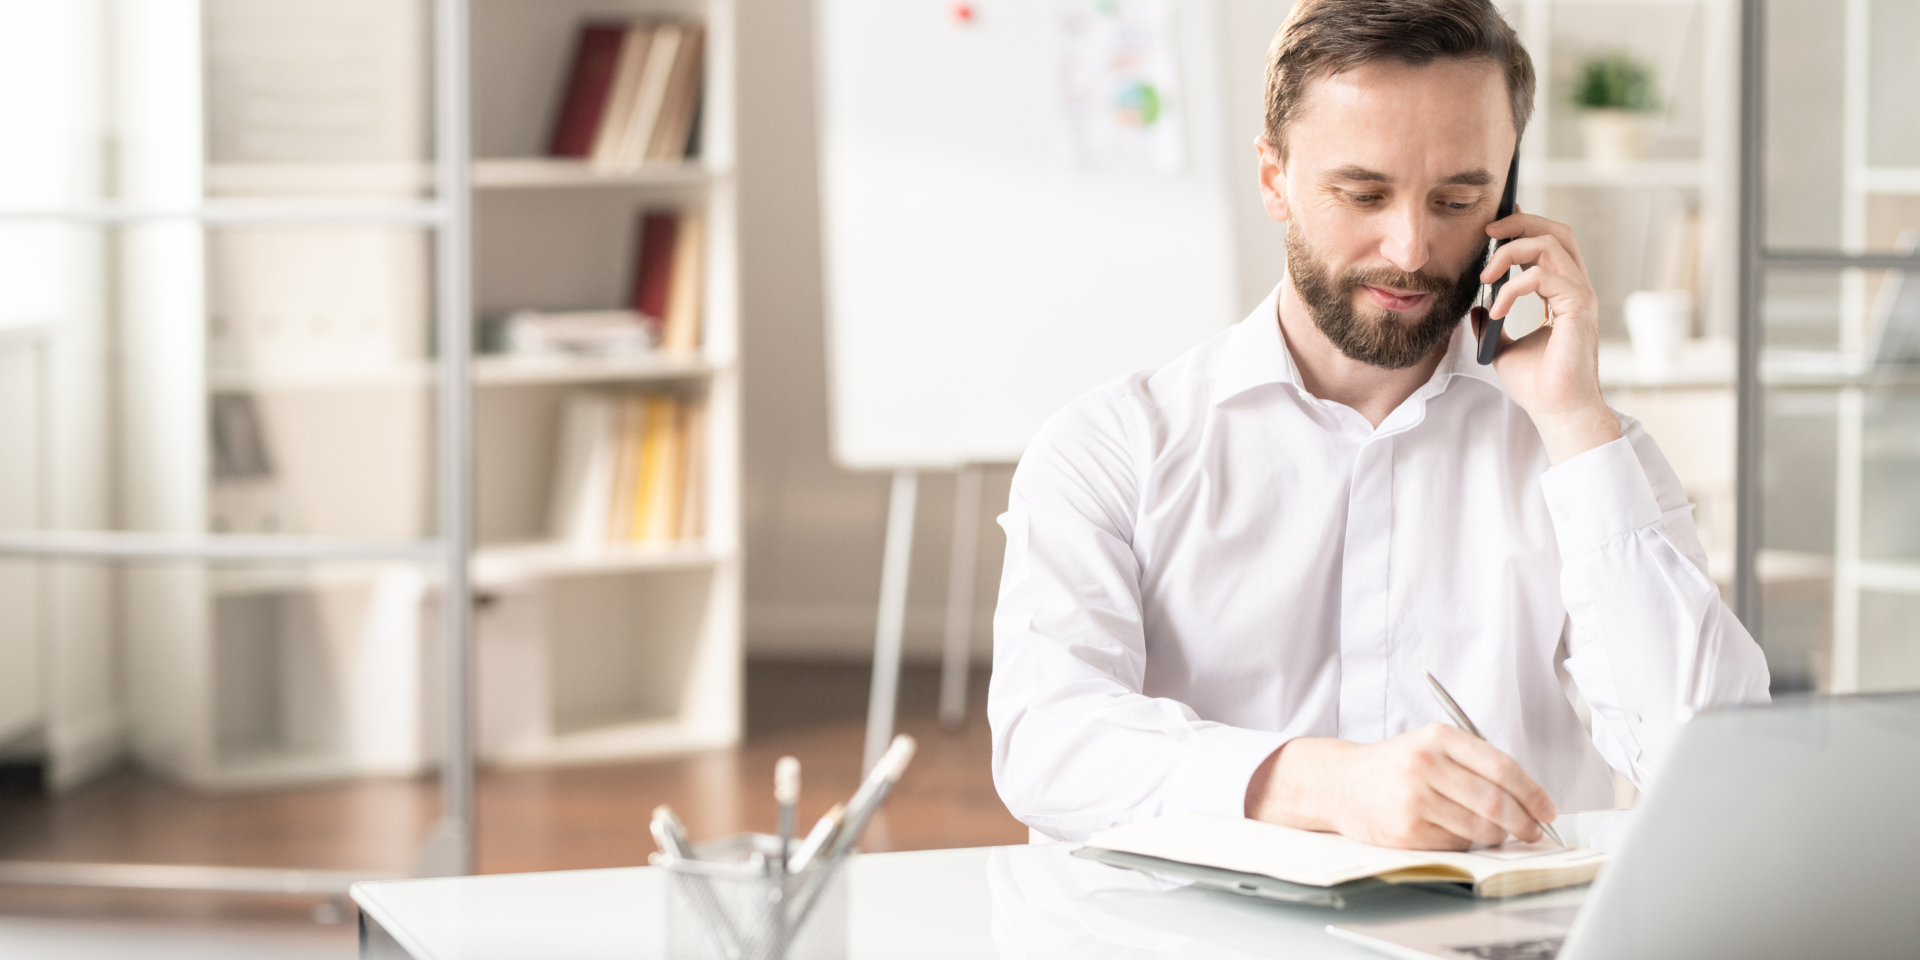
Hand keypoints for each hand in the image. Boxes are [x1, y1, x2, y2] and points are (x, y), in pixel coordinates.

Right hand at [1244, 725, 1557, 849]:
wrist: (1341, 783)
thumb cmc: (1394, 766)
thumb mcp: (1431, 746)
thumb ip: (1475, 763)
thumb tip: (1528, 799)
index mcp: (1438, 737)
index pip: (1501, 766)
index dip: (1532, 792)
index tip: (1547, 808)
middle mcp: (1425, 765)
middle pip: (1495, 802)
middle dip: (1524, 822)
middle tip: (1534, 830)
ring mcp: (1414, 799)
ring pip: (1480, 828)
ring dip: (1497, 835)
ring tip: (1498, 832)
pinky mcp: (1406, 830)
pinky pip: (1456, 843)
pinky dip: (1465, 842)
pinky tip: (1454, 831)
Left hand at [1475, 211, 1619, 463]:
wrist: (1557, 412)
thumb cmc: (1538, 385)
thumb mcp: (1503, 348)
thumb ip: (1491, 325)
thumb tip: (1475, 308)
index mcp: (1563, 294)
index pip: (1550, 244)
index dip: (1525, 227)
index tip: (1492, 228)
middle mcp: (1576, 289)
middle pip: (1558, 231)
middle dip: (1521, 222)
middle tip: (1487, 232)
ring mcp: (1581, 297)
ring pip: (1550, 246)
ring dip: (1510, 254)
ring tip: (1484, 278)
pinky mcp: (1578, 309)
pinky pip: (1542, 278)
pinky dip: (1512, 289)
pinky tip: (1496, 312)